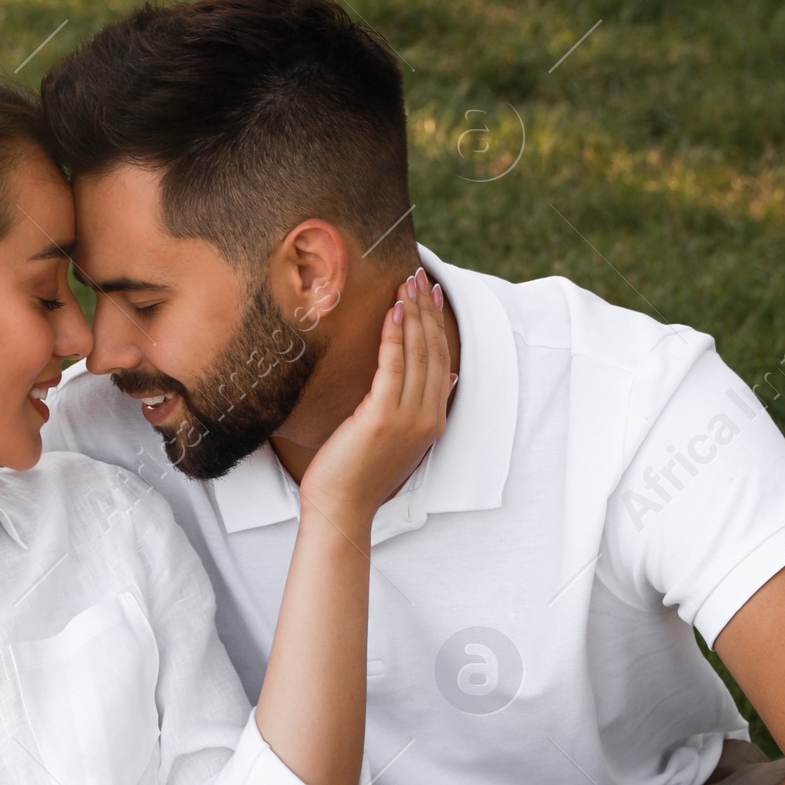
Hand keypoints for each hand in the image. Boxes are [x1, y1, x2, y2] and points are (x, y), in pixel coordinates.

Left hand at [299, 268, 451, 526]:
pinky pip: (393, 366)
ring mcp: (408, 417)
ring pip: (418, 354)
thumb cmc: (357, 474)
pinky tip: (392, 312)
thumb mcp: (397, 439)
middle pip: (433, 351)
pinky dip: (395, 336)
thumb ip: (418, 409)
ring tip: (406, 284)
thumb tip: (443, 379)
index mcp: (433, 422)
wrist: (341, 508)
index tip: (432, 294)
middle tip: (420, 277)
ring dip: (413, 314)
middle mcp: (427, 418)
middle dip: (427, 310)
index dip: (438, 325)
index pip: (441, 361)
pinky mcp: (383, 416)